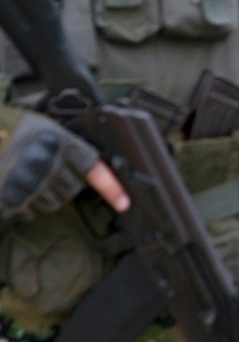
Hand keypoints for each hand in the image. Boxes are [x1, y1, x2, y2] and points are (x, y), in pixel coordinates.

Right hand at [0, 112, 127, 218]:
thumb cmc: (16, 132)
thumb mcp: (46, 129)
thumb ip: (70, 147)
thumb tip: (100, 170)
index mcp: (57, 142)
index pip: (92, 168)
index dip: (111, 188)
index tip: (124, 203)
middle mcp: (45, 162)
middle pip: (71, 191)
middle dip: (62, 187)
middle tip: (46, 175)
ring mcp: (26, 182)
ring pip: (52, 204)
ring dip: (44, 198)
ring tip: (28, 181)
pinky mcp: (9, 198)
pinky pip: (29, 212)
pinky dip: (25, 206)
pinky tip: (16, 190)